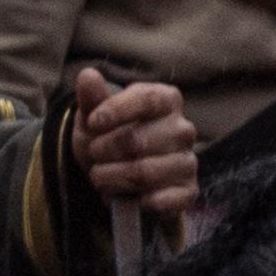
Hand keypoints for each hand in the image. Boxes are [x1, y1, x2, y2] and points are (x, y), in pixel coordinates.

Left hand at [71, 63, 200, 233]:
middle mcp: (183, 129)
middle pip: (138, 141)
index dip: (117, 110)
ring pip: (145, 172)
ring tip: (100, 176)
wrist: (116, 177)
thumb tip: (87, 75)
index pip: (147, 99)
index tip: (93, 122)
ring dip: (112, 177)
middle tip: (93, 155)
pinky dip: (136, 200)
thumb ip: (92, 98)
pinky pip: (163, 200)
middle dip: (103, 151)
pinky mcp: (188, 191)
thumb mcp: (93, 117)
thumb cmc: (106, 138)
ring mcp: (188, 161)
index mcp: (165, 101)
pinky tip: (127, 195)